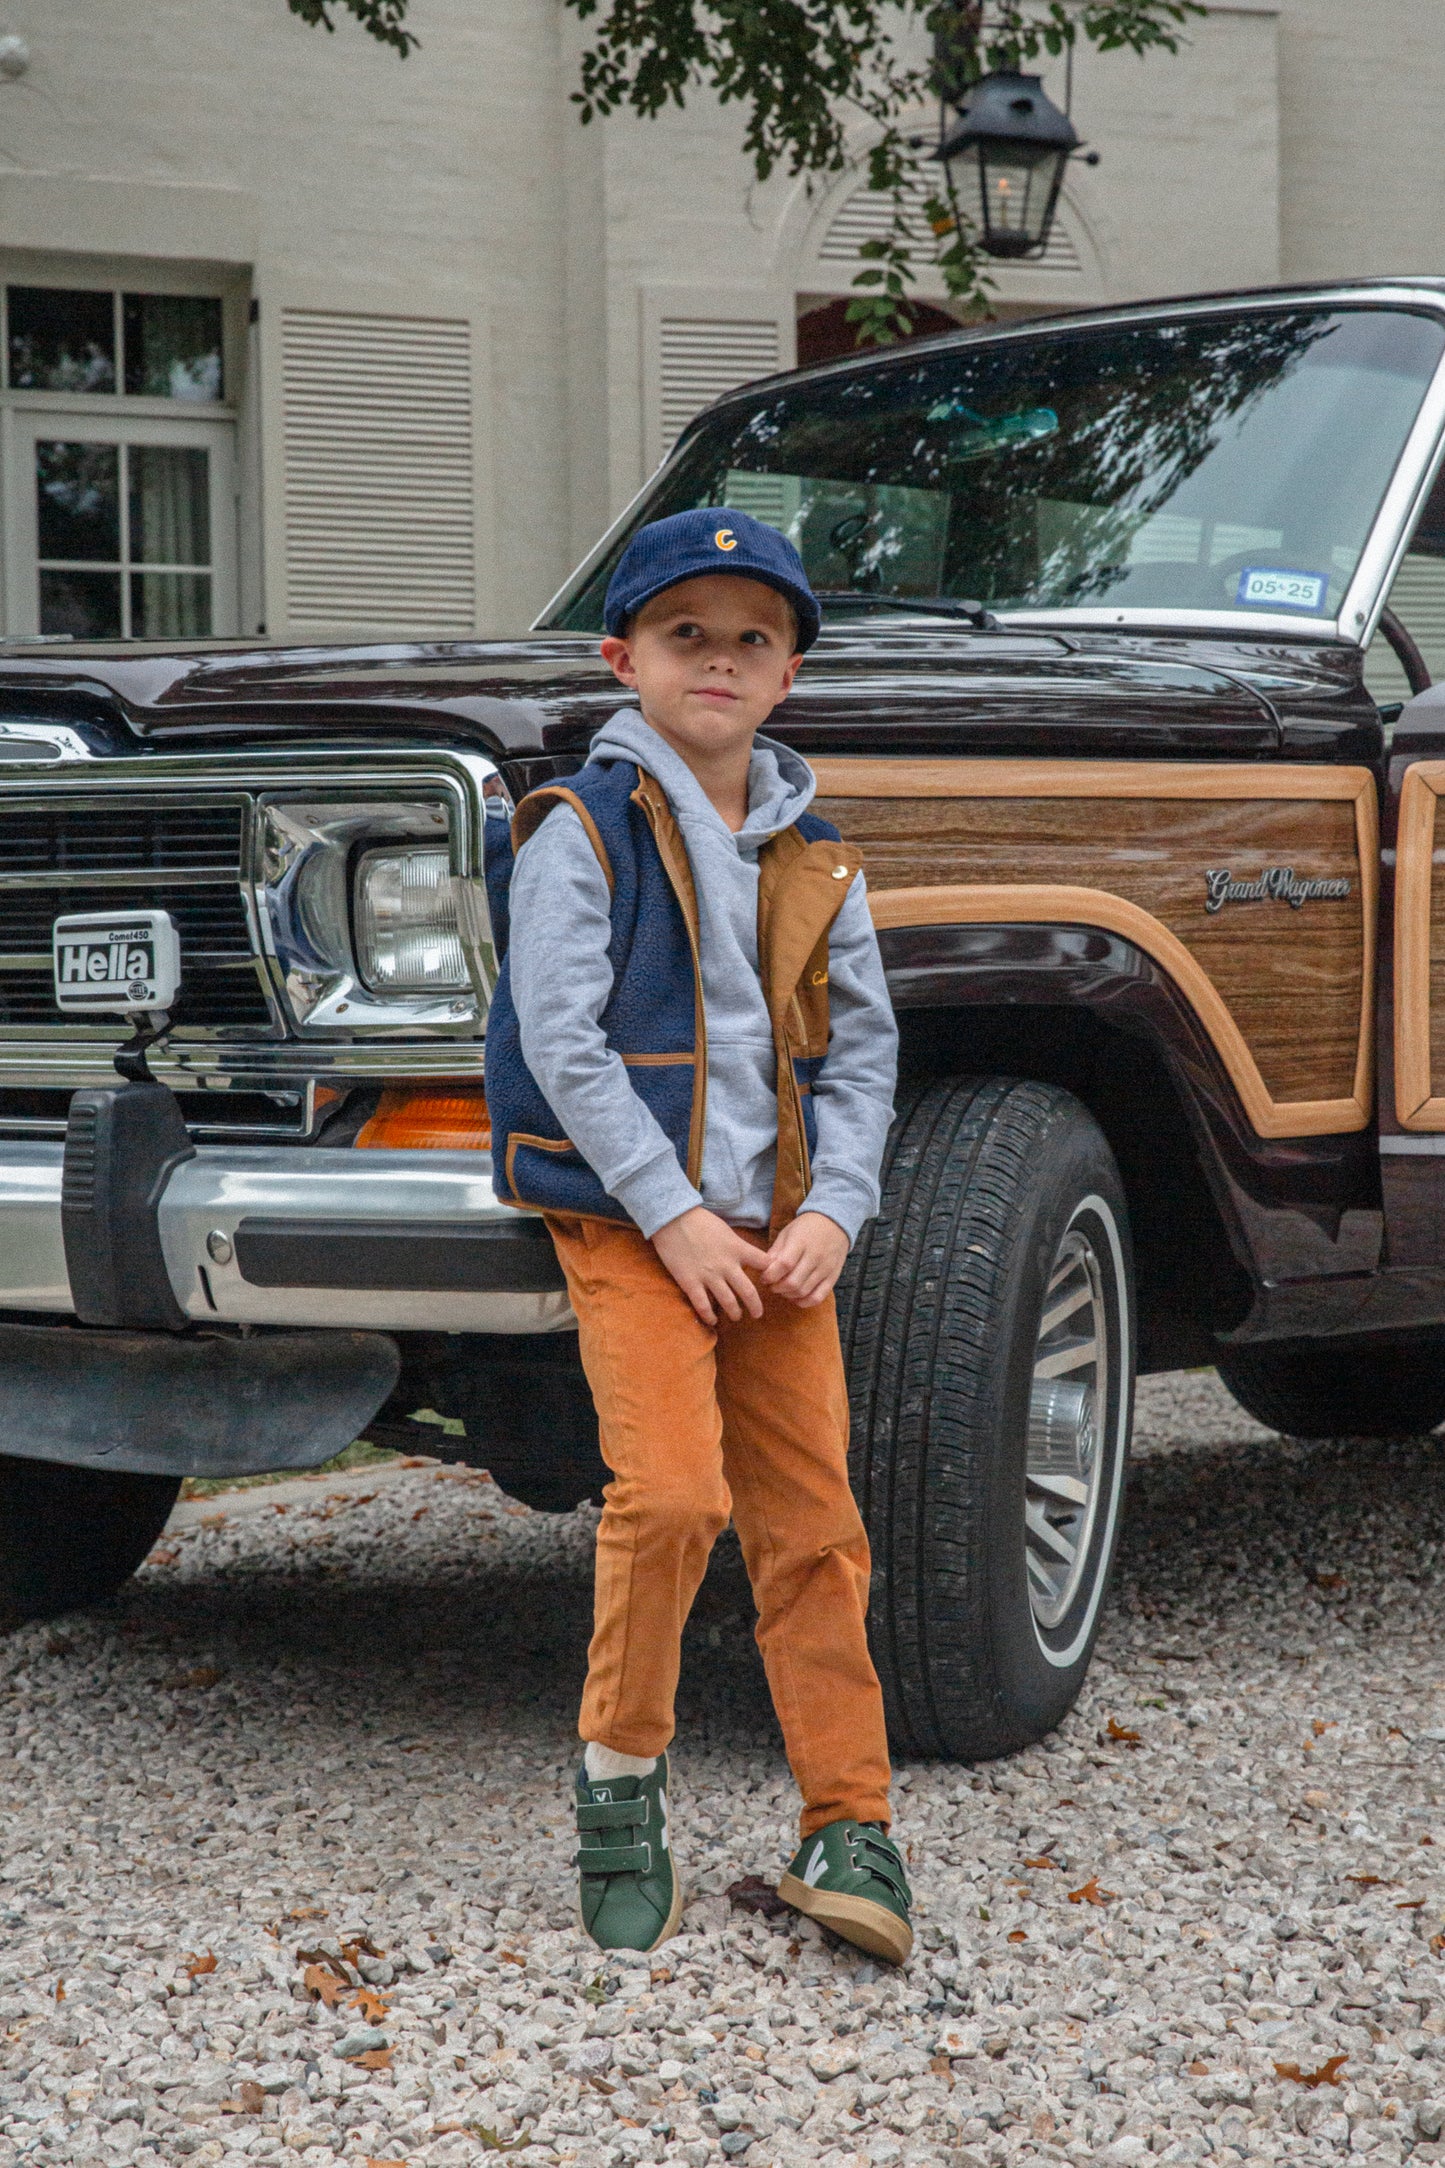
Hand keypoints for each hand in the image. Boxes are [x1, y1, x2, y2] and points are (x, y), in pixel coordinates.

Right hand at [651, 1206, 764, 1325]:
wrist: (673, 1219)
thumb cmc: (699, 1221)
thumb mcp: (726, 1231)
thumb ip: (736, 1246)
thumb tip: (745, 1256)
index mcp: (737, 1248)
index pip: (763, 1263)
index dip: (770, 1273)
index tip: (769, 1281)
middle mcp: (726, 1265)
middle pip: (748, 1291)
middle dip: (755, 1306)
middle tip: (758, 1314)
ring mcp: (709, 1276)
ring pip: (728, 1302)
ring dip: (735, 1313)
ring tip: (737, 1317)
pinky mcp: (690, 1282)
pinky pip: (703, 1305)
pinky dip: (709, 1316)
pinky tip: (712, 1321)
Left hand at [759, 1212, 849, 1307]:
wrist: (835, 1223)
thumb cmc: (806, 1228)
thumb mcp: (787, 1233)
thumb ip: (776, 1252)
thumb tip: (763, 1270)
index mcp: (801, 1242)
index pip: (784, 1264)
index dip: (770, 1275)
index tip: (764, 1277)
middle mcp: (815, 1256)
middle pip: (793, 1282)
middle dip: (776, 1288)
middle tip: (772, 1284)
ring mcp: (826, 1268)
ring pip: (803, 1291)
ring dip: (788, 1295)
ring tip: (782, 1289)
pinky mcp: (833, 1277)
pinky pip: (818, 1297)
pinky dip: (804, 1302)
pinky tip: (795, 1297)